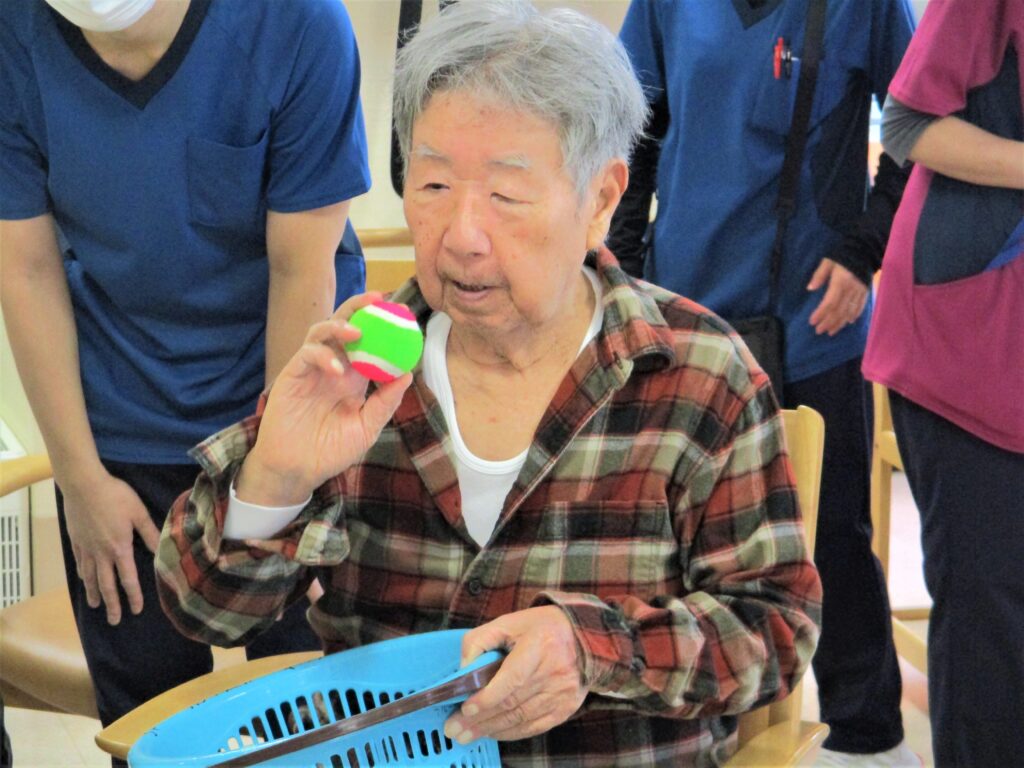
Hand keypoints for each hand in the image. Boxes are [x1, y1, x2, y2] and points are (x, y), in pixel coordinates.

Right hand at [61, 471, 160, 625]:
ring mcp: (86, 548)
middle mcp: (101, 554)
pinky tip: (82, 579)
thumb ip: (150, 533)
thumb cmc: (115, 496)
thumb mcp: (139, 513)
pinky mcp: (75, 540)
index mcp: (119, 549)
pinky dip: (81, 575)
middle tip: (114, 621)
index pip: (128, 579)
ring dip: (94, 593)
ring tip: (96, 606)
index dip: (133, 596)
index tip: (136, 610)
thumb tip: (162, 551)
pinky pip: (79, 563)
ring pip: (89, 577)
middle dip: (112, 604)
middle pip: (106, 585)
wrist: (83, 485)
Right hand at [236, 293, 412, 505]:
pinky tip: (336, 370)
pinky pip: (306, 354)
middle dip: (360, 308)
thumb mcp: (366, 428)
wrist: (297, 470)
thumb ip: (385, 402)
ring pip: (322, 331)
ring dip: (339, 325)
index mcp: (355, 378)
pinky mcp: (292, 375)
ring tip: (357, 331)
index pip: (370, 342)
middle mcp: (334, 367)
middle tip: (379, 299)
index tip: (403, 314)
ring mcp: (312, 369)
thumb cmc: (331, 451)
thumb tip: (407, 374)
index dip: (384, 326)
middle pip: (345, 325)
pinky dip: (322, 355)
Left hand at [444, 606, 586, 743]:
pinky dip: (511, 732)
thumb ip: (481, 639)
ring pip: (521, 718)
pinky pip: (534, 726)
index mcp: (540, 645)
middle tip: (454, 728)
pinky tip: (492, 732)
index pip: (512, 679)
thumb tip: (463, 667)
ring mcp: (562, 693)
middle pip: (513, 703)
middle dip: (480, 719)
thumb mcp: (510, 622)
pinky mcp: (565, 707)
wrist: (584, 636)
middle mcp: (554, 672)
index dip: (487, 697)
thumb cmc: (542, 628)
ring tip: (466, 734)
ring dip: (491, 729)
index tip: (465, 708)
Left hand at [807, 258, 868, 335]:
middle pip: (839, 310)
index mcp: (840, 282)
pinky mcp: (866, 291)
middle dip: (828, 322)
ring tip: (830, 332)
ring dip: (839, 323)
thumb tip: (810, 288)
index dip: (821, 313)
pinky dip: (854, 315)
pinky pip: (861, 306)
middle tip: (819, 331)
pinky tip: (848, 322)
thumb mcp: (828, 262)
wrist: (865, 249)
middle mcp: (851, 289)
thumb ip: (819, 275)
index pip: (830, 302)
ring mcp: (860, 291)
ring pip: (849, 311)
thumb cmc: (843, 255)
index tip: (812, 322)